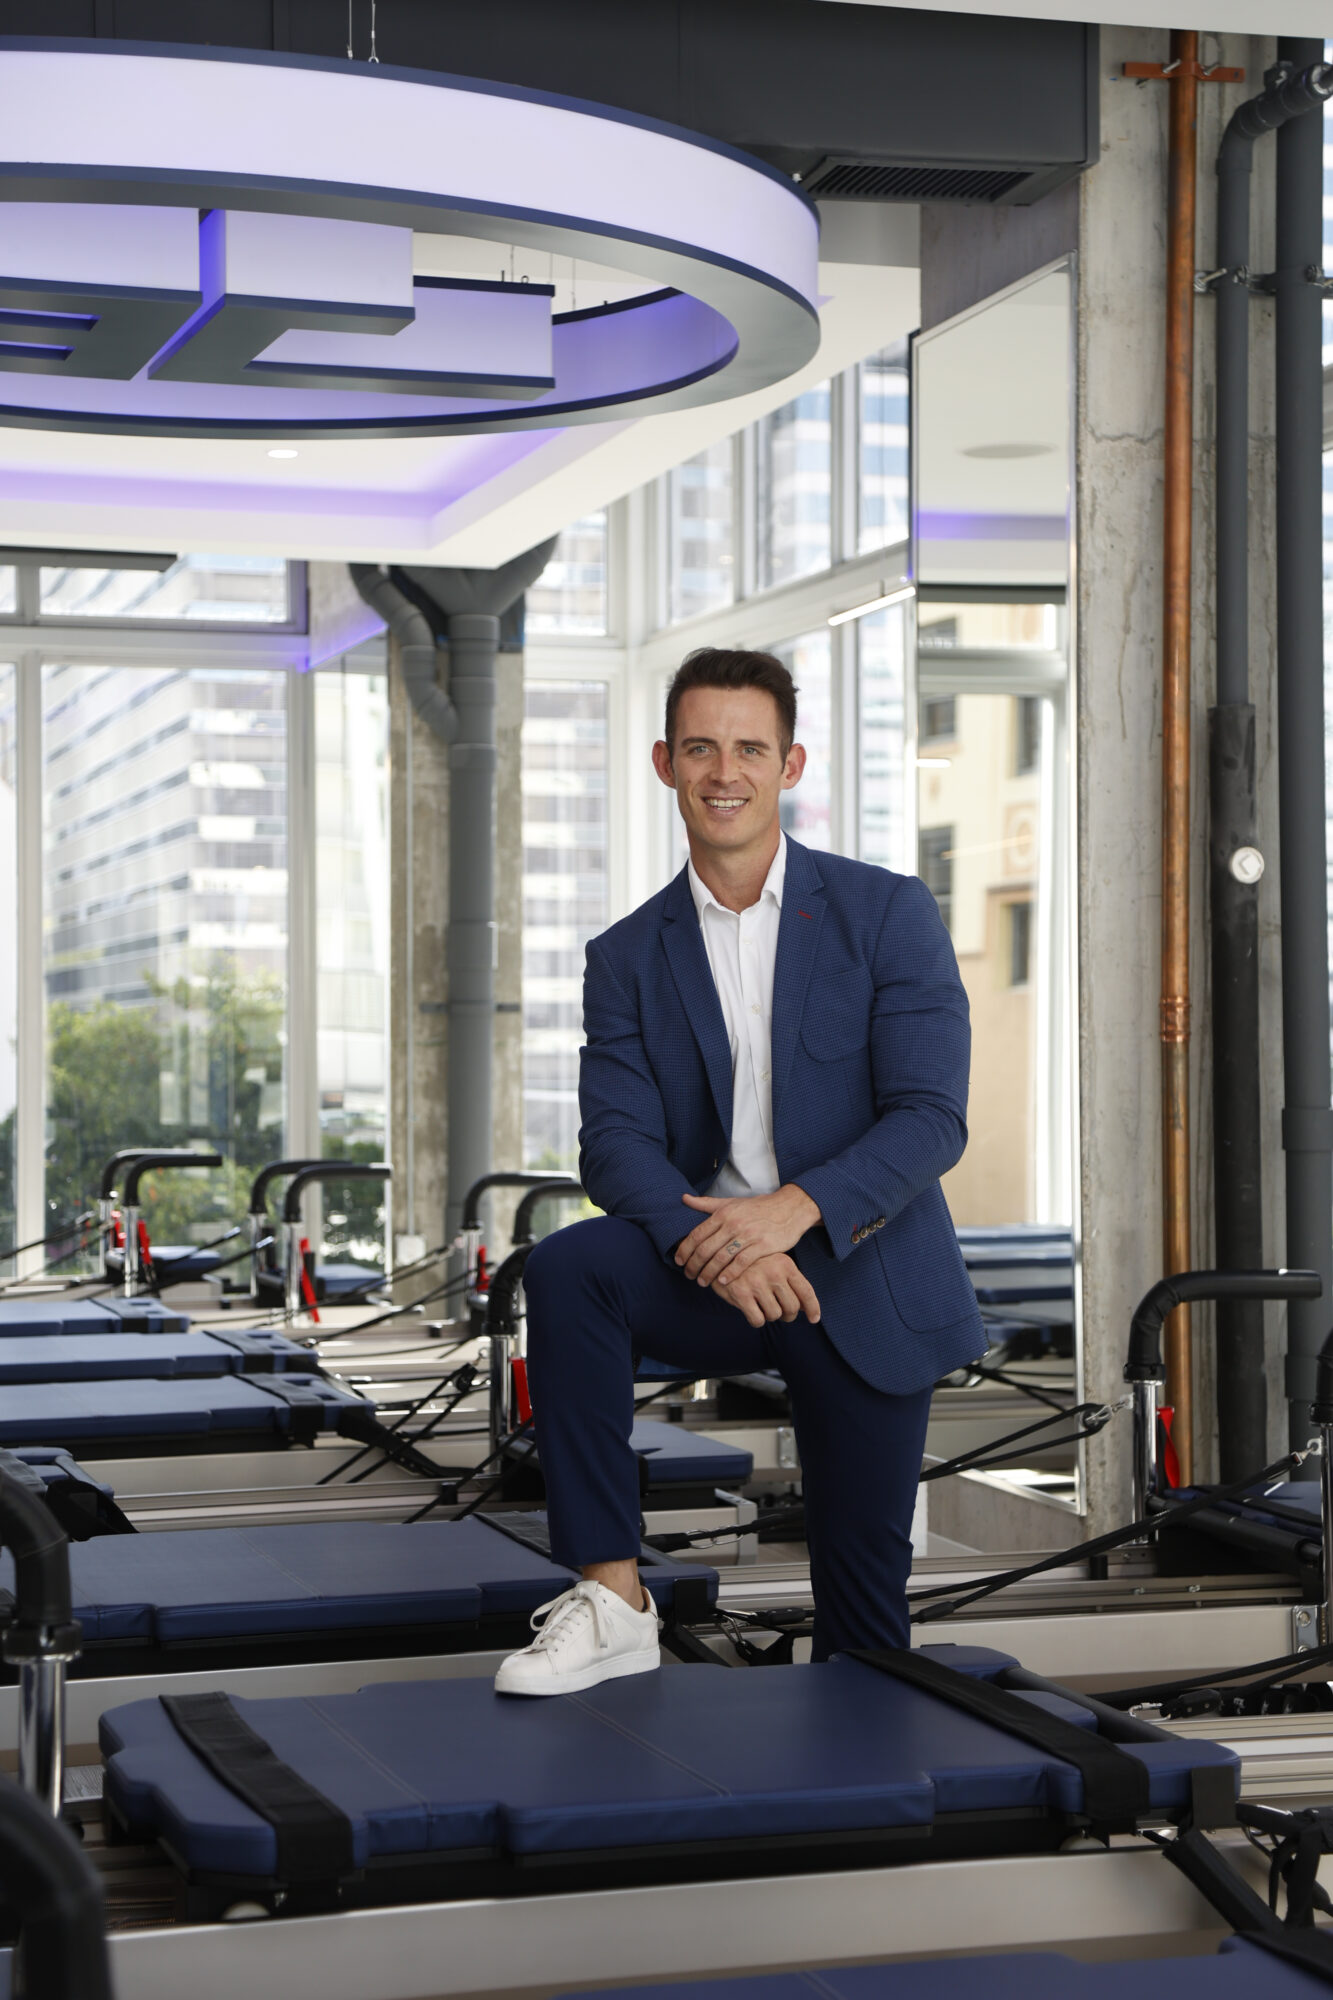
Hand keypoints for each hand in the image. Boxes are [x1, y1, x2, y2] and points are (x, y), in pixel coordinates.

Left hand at [675, 1185, 820, 1287]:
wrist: (789, 1208)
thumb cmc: (758, 1207)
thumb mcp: (731, 1202)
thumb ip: (707, 1204)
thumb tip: (684, 1199)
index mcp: (723, 1213)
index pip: (697, 1234)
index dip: (685, 1249)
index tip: (679, 1261)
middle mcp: (733, 1223)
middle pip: (706, 1248)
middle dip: (694, 1265)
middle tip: (689, 1276)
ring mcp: (748, 1234)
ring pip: (722, 1258)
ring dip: (709, 1272)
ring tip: (702, 1282)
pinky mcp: (763, 1245)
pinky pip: (742, 1262)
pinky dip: (730, 1273)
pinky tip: (723, 1281)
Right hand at [713, 1251, 820, 1327]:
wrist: (719, 1252)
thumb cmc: (751, 1262)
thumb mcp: (773, 1263)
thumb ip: (790, 1282)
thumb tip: (807, 1308)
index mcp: (785, 1264)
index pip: (806, 1291)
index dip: (813, 1308)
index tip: (814, 1319)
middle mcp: (774, 1273)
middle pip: (792, 1307)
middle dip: (788, 1315)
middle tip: (780, 1313)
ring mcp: (757, 1283)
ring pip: (775, 1315)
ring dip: (770, 1316)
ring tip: (762, 1307)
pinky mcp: (740, 1293)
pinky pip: (757, 1319)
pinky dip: (756, 1320)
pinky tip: (751, 1312)